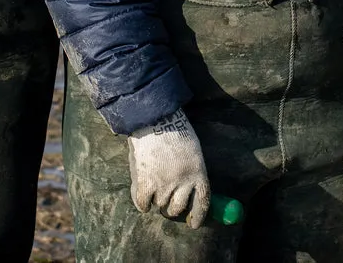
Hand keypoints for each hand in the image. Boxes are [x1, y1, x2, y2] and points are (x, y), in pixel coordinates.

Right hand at [127, 109, 209, 227]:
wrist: (152, 118)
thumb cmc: (173, 130)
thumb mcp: (191, 150)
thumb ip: (190, 172)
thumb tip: (188, 193)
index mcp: (198, 171)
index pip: (202, 202)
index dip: (198, 215)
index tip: (193, 224)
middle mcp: (183, 181)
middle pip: (177, 207)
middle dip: (171, 207)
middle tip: (165, 197)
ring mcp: (164, 184)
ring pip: (159, 205)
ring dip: (155, 198)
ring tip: (151, 179)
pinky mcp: (146, 184)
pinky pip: (143, 204)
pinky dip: (141, 201)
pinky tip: (141, 190)